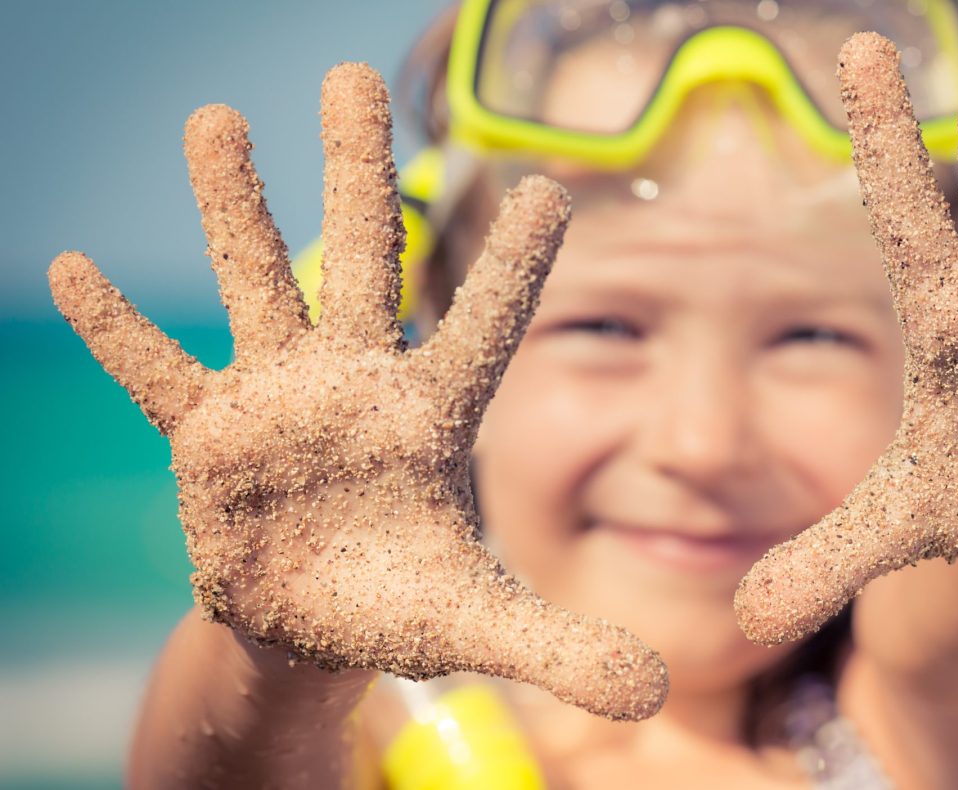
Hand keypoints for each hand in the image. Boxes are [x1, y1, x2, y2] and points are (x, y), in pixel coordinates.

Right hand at [49, 63, 665, 719]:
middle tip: (349, 75)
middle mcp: (357, 385)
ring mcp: (279, 401)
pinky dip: (119, 332)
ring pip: (255, 285)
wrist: (313, 624)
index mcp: (432, 417)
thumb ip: (562, 647)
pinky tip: (74, 271)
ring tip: (214, 117)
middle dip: (357, 171)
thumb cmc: (403, 604)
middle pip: (361, 259)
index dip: (513, 267)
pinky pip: (158, 375)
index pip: (482, 328)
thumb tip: (652, 694)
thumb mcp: (481, 625)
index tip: (549, 189)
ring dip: (232, 206)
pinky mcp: (211, 438)